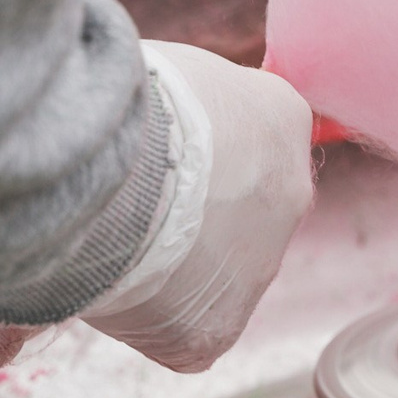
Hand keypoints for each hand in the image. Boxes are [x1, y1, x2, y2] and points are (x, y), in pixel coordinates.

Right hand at [79, 42, 315, 372]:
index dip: (190, 152)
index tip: (147, 151)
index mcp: (281, 116)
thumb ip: (196, 99)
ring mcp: (260, 265)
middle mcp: (290, 191)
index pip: (245, 141)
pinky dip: (146, 314)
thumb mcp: (178, 69)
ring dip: (167, 263)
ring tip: (108, 239)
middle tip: (125, 200)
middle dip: (190, 212)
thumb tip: (170, 112)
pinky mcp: (216, 327)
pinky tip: (110, 284)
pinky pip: (182, 327)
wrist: (115, 170)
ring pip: (211, 271)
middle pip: (238, 209)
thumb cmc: (126, 101)